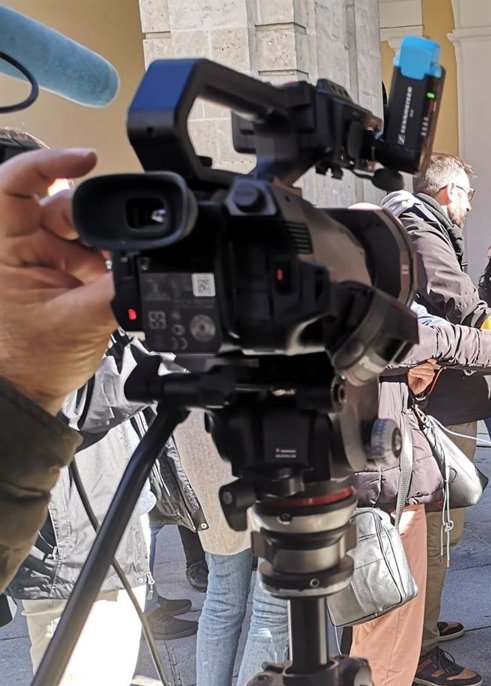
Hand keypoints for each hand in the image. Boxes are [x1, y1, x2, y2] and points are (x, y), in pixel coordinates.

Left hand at [0, 147, 115, 413]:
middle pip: (58, 204)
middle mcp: (15, 247)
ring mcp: (36, 261)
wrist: (24, 396)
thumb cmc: (25, 362)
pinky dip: (107, 265)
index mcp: (1, 247)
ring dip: (103, 247)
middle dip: (93, 219)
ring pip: (77, 230)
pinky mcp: (56, 277)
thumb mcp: (79, 321)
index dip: (51, 162)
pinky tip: (114, 282)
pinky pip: (87, 255)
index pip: (15, 182)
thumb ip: (118, 289)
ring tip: (113, 273)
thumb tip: (151, 267)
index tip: (87, 160)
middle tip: (115, 242)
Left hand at [406, 359, 437, 394]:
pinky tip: (413, 374)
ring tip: (412, 371)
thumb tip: (415, 363)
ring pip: (426, 371)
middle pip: (430, 366)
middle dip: (420, 366)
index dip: (432, 360)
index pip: (433, 362)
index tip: (428, 360)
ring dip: (418, 370)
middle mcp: (431, 371)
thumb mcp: (413, 369)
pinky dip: (418, 374)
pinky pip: (425, 376)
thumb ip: (416, 365)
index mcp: (428, 367)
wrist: (412, 386)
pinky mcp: (429, 380)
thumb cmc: (413, 378)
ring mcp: (430, 376)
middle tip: (413, 367)